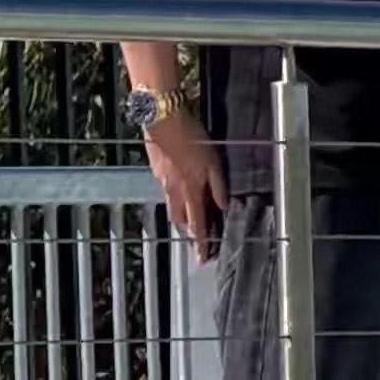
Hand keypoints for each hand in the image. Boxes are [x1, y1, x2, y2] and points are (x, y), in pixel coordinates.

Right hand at [143, 109, 227, 262]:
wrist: (164, 120)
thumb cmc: (194, 139)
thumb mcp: (214, 162)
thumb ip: (218, 186)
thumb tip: (224, 206)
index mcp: (191, 191)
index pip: (197, 224)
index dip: (200, 243)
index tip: (202, 259)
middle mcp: (174, 191)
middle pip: (179, 219)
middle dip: (188, 228)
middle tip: (197, 230)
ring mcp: (161, 181)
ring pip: (171, 206)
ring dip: (180, 212)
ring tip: (189, 207)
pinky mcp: (155, 170)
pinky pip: (165, 189)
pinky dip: (173, 193)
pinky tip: (178, 182)